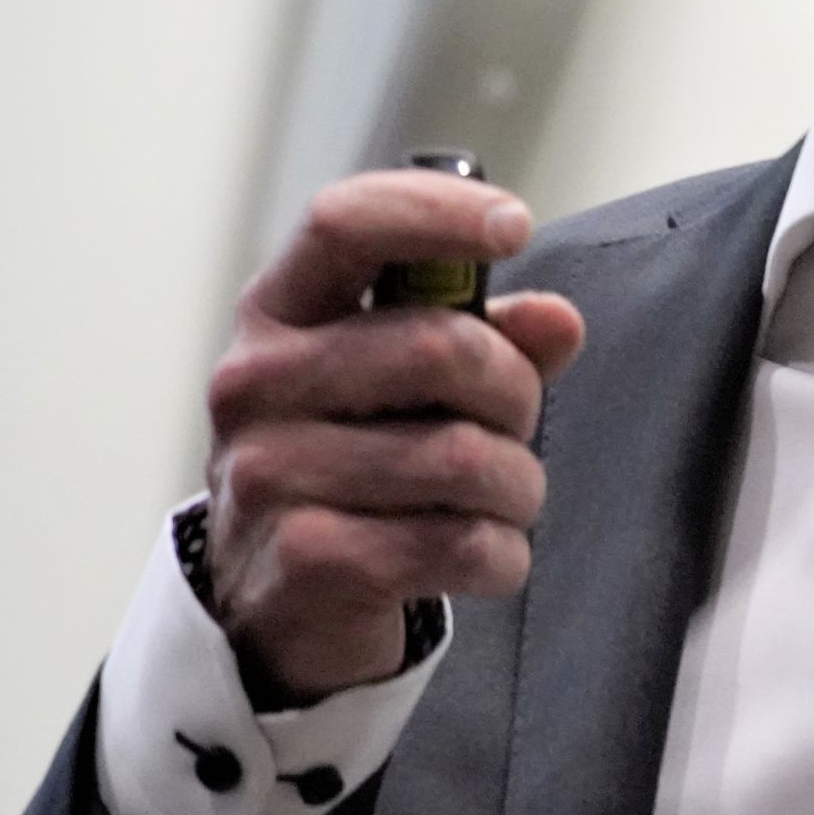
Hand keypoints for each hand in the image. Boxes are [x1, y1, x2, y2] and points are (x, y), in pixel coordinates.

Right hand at [201, 170, 584, 702]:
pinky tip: (483, 554)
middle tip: (514, 424)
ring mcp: (267, 473)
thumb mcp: (412, 380)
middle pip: (441, 346)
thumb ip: (490, 334)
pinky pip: (459, 543)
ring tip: (500, 497)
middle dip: (515, 392)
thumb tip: (558, 320)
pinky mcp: (304, 561)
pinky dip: (501, 554)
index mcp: (279, 311)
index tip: (515, 227)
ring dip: (517, 484)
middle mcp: (255, 382)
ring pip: (464, 457)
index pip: (345, 222)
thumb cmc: (358, 458)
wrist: (280, 602)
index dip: (439, 212)